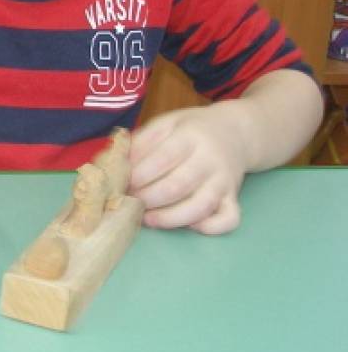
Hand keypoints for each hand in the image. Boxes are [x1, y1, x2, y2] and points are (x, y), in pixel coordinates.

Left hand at [129, 102, 249, 234]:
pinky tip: (189, 226)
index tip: (123, 183)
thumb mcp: (166, 124)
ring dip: (170, 218)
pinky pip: (229, 219)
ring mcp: (224, 181)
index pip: (163, 158)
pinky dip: (210, 227)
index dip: (140, 174)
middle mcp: (210, 160)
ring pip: (201, 206)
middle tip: (130, 202)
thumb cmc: (190, 130)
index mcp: (190, 137)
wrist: (235, 133)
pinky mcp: (234, 198)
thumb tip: (116, 162)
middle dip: (148, 198)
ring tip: (147, 219)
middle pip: (178, 185)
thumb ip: (141, 141)